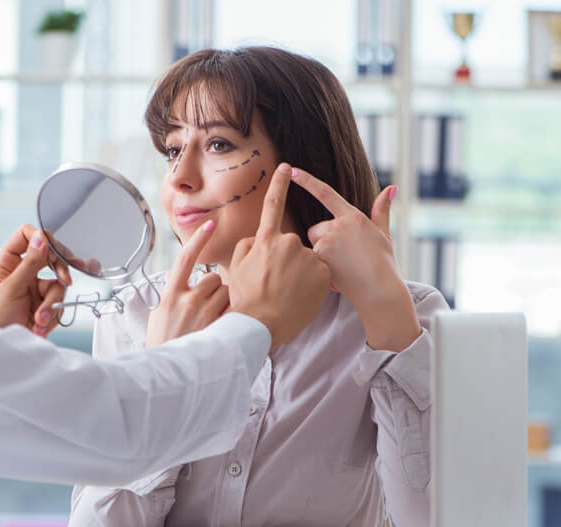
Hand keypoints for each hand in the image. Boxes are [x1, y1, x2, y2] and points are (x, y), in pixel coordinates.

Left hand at [0, 224, 69, 337]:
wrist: (0, 351)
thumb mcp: (11, 289)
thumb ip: (29, 264)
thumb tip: (42, 238)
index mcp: (7, 263)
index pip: (27, 236)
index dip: (42, 238)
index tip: (53, 251)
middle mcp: (23, 272)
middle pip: (51, 257)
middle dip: (60, 271)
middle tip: (65, 280)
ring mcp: (35, 289)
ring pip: (59, 284)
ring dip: (52, 304)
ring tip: (39, 320)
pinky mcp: (45, 305)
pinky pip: (60, 302)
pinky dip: (53, 315)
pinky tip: (40, 326)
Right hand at [145, 220, 228, 347]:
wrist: (171, 375)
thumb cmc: (164, 345)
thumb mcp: (158, 317)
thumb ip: (169, 295)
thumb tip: (174, 278)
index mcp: (170, 296)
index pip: (185, 259)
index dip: (198, 240)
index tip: (209, 224)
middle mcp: (188, 301)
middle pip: (214, 278)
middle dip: (215, 289)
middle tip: (208, 309)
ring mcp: (205, 314)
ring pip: (226, 294)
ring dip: (225, 303)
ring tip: (214, 322)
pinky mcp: (220, 326)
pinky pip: (234, 310)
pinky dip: (232, 316)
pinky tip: (224, 328)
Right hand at [228, 162, 330, 347]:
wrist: (261, 325)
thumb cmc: (246, 300)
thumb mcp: (237, 268)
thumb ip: (248, 246)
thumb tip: (259, 238)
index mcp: (265, 240)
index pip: (273, 205)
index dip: (279, 184)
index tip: (286, 166)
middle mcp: (288, 243)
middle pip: (292, 245)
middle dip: (288, 260)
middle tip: (277, 285)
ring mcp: (307, 257)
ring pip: (307, 260)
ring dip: (301, 273)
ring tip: (289, 294)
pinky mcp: (323, 272)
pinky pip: (321, 273)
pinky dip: (314, 283)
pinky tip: (301, 297)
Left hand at [292, 169, 420, 350]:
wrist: (379, 290)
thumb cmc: (383, 263)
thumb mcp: (384, 234)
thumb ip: (381, 210)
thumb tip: (391, 188)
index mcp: (353, 217)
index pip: (325, 193)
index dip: (308, 181)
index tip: (294, 171)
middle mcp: (338, 226)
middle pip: (316, 229)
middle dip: (323, 241)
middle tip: (342, 256)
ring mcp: (328, 242)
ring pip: (313, 245)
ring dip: (321, 254)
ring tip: (342, 267)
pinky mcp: (320, 258)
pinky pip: (312, 260)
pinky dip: (320, 268)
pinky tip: (337, 276)